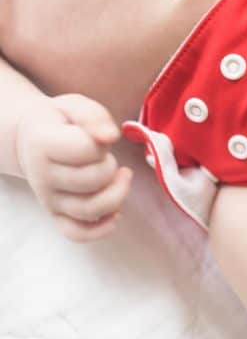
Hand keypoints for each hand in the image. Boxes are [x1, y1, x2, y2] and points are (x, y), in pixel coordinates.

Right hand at [16, 93, 132, 241]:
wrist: (31, 140)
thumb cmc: (60, 122)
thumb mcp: (74, 105)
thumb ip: (94, 116)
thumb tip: (111, 137)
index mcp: (43, 144)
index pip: (87, 150)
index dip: (102, 143)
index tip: (98, 137)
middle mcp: (42, 176)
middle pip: (93, 180)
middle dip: (111, 166)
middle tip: (108, 157)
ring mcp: (48, 199)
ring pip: (90, 209)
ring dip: (117, 195)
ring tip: (122, 178)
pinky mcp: (55, 215)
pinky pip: (77, 233)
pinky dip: (101, 229)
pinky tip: (116, 213)